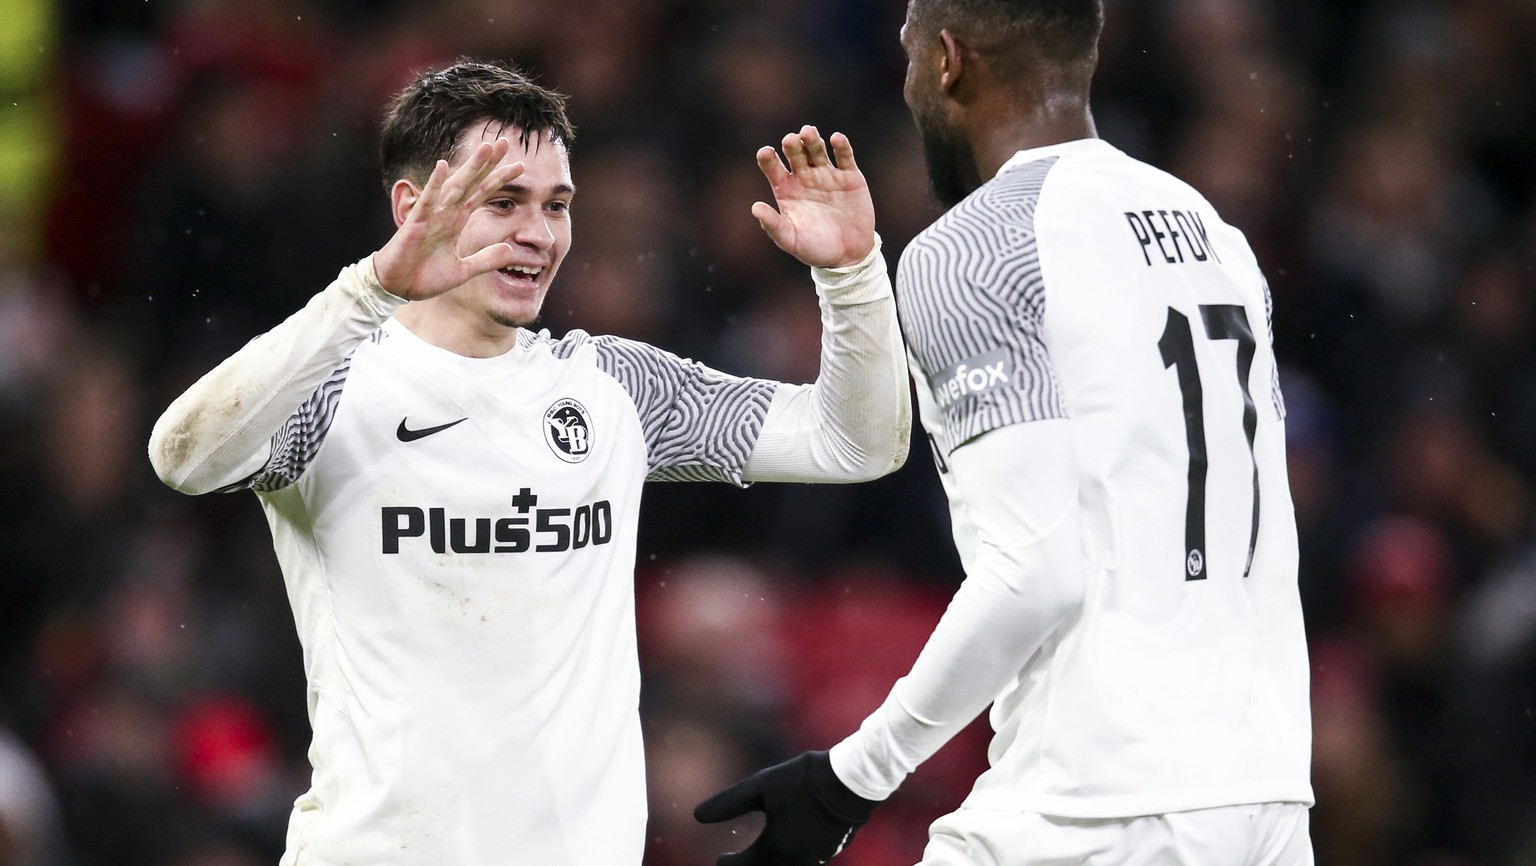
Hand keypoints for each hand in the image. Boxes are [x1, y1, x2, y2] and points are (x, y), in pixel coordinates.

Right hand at [373, 138, 525, 299]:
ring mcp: (432, 215)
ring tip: (486, 148)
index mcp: (457, 221)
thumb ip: (485, 260)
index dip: (499, 179)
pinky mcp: (416, 223)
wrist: (397, 287)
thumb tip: (509, 251)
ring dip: (470, 167)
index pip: (482, 194)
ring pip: (455, 186)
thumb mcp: (463, 270)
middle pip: (472, 182)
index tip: (520, 166)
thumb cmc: (425, 277)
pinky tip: (442, 166)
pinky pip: (427, 201)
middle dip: (488, 163)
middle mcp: (446, 213)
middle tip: (504, 141)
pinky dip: (434, 184)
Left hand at [694, 751, 880, 865]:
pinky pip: (801, 864)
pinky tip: (786, 847)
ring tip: (759, 856)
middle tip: (735, 862)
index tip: (720, 859)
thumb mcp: (760, 787)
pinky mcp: (828, 853)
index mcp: (773, 849)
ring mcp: (813, 860)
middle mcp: (793, 862)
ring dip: (767, 865)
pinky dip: (787, 860)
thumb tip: (696, 815)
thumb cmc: (803, 780)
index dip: (726, 864)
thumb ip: (728, 804)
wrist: (851, 781)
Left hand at [753, 127, 876, 268]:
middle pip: (795, 153)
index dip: (767, 158)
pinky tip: (836, 139)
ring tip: (808, 133)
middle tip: (790, 140)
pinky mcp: (850, 176)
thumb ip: (773, 225)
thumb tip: (755, 207)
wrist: (848, 256)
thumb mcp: (791, 240)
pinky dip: (841, 146)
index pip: (772, 167)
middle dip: (792, 144)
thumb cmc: (814, 249)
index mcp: (786, 189)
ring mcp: (827, 175)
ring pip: (817, 150)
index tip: (766, 153)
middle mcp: (804, 177)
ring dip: (812, 139)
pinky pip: (845, 156)